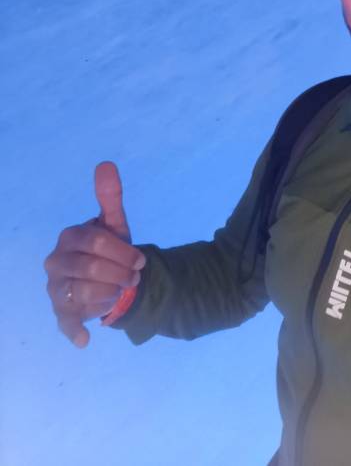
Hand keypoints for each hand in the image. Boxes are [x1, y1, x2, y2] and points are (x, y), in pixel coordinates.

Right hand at [44, 161, 145, 347]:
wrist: (110, 279)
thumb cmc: (110, 250)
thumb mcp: (114, 224)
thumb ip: (110, 197)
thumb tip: (106, 164)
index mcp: (70, 237)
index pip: (96, 242)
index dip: (123, 252)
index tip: (141, 260)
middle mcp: (56, 262)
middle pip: (90, 269)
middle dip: (119, 274)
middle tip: (134, 277)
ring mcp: (56, 289)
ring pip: (83, 293)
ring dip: (111, 294)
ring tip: (121, 291)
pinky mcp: (61, 313)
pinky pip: (66, 323)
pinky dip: (76, 332)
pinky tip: (86, 339)